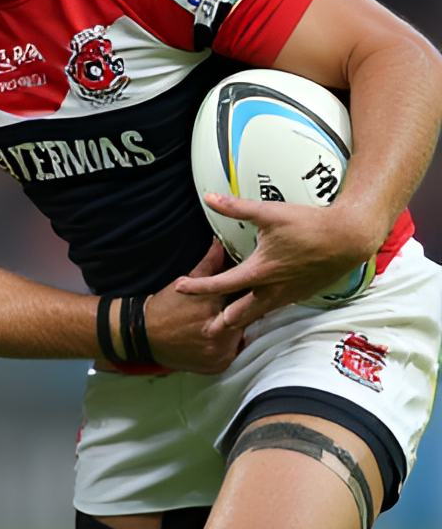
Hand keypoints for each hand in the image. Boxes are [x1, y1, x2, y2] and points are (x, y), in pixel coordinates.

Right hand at [143, 239, 244, 373]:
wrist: (143, 335)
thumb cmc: (164, 307)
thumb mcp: (183, 282)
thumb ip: (208, 265)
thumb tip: (220, 245)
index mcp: (209, 306)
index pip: (243, 293)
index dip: (250, 288)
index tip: (254, 284)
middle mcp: (216, 331)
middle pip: (247, 316)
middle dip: (247, 308)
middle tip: (248, 302)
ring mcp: (218, 352)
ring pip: (243, 335)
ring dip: (240, 327)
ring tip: (229, 319)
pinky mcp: (217, 366)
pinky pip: (235, 353)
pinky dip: (231, 345)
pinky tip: (222, 337)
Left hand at [175, 193, 377, 327]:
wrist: (348, 238)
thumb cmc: (310, 225)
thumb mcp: (269, 213)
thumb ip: (236, 207)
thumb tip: (210, 198)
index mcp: (259, 272)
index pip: (220, 285)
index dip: (197, 287)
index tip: (179, 288)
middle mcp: (271, 289)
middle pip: (238, 314)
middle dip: (219, 323)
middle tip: (202, 329)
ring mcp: (287, 295)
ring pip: (257, 314)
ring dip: (240, 319)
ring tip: (224, 325)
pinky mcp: (299, 295)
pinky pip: (273, 309)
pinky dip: (259, 312)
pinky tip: (255, 308)